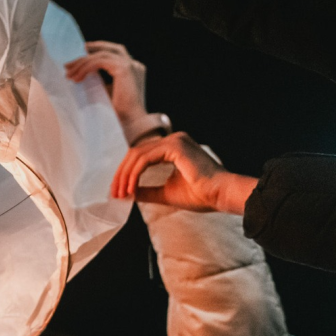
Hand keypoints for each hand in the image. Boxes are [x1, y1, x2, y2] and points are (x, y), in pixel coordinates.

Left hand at [65, 41, 146, 122]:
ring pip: (101, 54)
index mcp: (132, 70)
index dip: (95, 52)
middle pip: (109, 49)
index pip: (113, 54)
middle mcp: (134, 64)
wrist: (129, 124)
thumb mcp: (105, 92)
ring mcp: (131, 65)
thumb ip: (98, 80)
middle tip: (70, 60)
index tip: (78, 58)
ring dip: (82, 63)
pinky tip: (77, 78)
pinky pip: (100, 61)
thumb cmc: (117, 114)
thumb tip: (80, 74)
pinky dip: (86, 68)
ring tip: (68, 74)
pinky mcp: (124, 69)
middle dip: (89, 51)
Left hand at [111, 132, 257, 213]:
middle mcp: (173, 140)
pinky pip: (145, 159)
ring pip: (137, 155)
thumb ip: (146, 190)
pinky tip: (131, 189)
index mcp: (173, 149)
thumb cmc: (201, 195)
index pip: (141, 156)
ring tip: (121, 193)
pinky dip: (134, 174)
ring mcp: (175, 141)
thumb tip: (127, 193)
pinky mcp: (175, 146)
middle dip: (121, 174)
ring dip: (125, 176)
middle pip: (135, 153)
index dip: (126, 174)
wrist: (221, 195)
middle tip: (114, 193)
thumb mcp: (166, 193)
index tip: (118, 192)